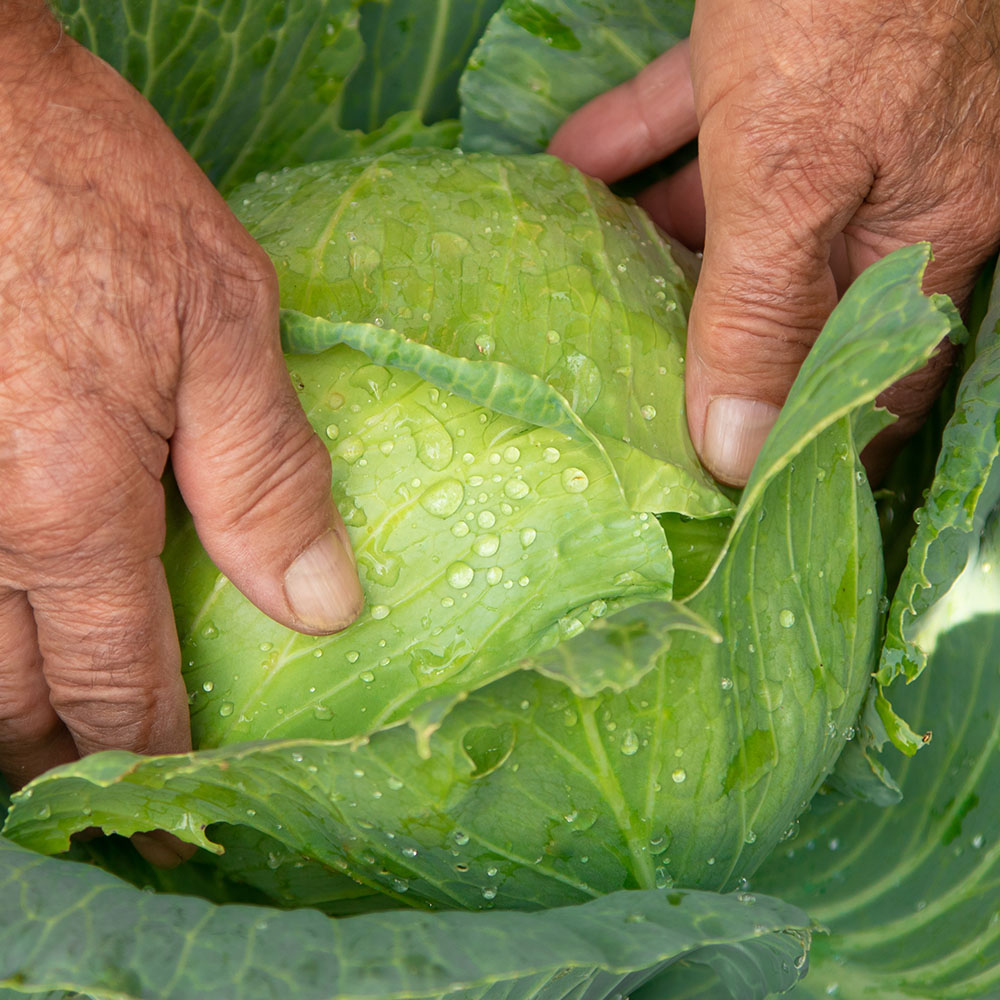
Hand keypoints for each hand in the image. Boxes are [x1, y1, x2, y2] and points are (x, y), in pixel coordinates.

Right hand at [0, 5, 362, 801]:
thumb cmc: (85, 194)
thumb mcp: (221, 322)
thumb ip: (266, 476)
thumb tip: (322, 606)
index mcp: (70, 508)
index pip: (119, 684)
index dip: (153, 761)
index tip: (177, 819)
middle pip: (8, 701)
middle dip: (63, 759)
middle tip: (110, 788)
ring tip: (48, 739)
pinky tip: (10, 628)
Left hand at [549, 0, 999, 484]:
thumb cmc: (854, 6)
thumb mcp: (792, 176)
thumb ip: (763, 313)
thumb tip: (735, 451)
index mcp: (920, 240)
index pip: (870, 385)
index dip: (804, 441)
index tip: (731, 488)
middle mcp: (887, 193)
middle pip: (790, 302)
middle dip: (714, 346)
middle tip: (638, 394)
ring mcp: (835, 125)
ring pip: (739, 215)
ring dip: (662, 246)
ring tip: (592, 289)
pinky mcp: (781, 57)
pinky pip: (702, 124)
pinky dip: (639, 146)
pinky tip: (572, 167)